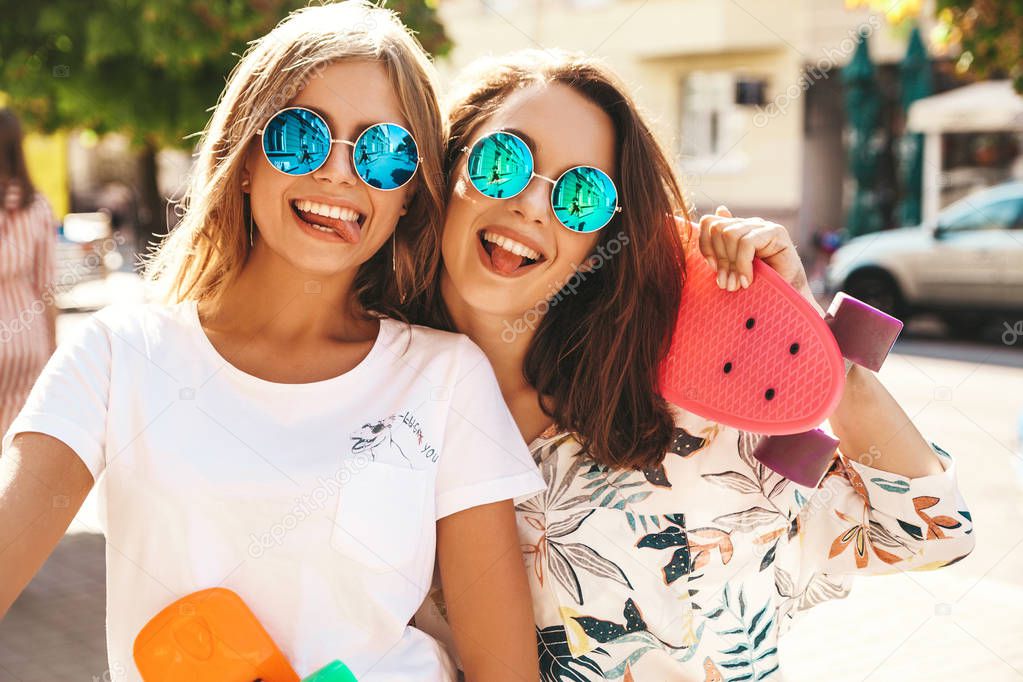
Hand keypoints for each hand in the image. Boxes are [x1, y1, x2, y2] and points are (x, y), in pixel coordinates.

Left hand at [697, 206, 817, 309]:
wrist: (786, 296)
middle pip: (717, 228)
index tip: (712, 268)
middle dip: (719, 258)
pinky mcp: (776, 232)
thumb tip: (719, 210)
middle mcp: (748, 224)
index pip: (708, 222)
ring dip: (730, 264)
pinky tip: (747, 281)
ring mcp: (762, 226)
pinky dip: (743, 265)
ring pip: (730, 234)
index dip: (705, 245)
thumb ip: (722, 246)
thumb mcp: (732, 266)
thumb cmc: (757, 284)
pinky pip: (747, 243)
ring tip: (736, 284)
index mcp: (735, 229)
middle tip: (726, 282)